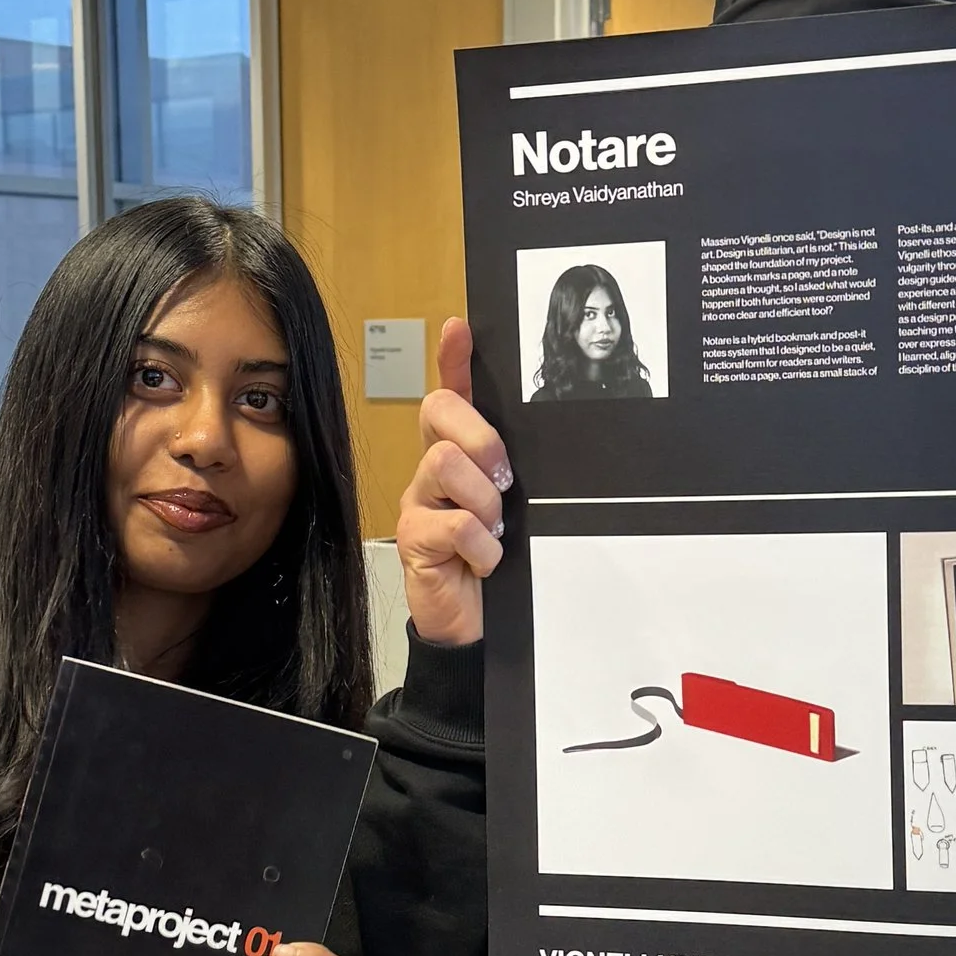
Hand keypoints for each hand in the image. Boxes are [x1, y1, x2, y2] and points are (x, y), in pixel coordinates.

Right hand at [395, 319, 511, 649]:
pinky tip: (484, 564)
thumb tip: (542, 426)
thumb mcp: (515, 507)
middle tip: (506, 483)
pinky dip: (479, 548)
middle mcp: (432, 469)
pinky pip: (452, 524)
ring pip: (445, 464)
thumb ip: (513, 469)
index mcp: (460, 453)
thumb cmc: (499, 560)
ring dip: (484, 504)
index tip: (460, 328)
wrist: (477, 627)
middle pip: (440, 412)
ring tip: (494, 534)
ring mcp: (418, 502)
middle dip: (481, 439)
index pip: (451, 393)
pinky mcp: (413, 539)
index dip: (453, 359)